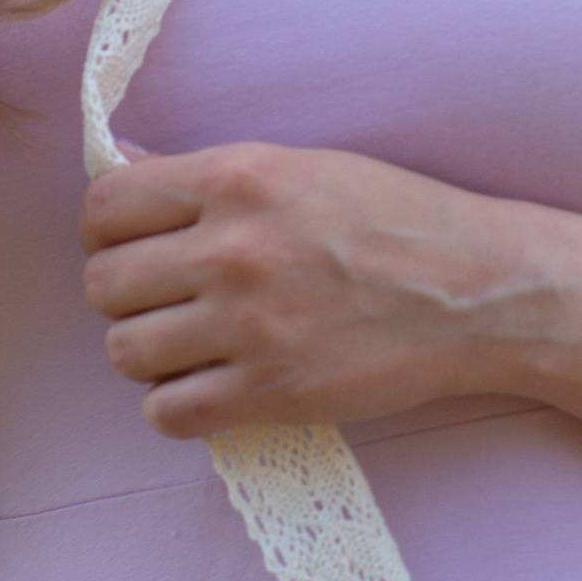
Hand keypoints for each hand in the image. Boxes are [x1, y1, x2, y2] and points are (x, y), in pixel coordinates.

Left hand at [79, 143, 540, 437]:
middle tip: (168, 302)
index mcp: (239, 178)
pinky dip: (178, 406)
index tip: (133, 246)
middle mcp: (233, 248)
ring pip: (123, 352)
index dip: (106, 232)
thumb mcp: (304, 167)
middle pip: (103, 284)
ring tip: (192, 347)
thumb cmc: (397, 221)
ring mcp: (249, 325)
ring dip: (149, 354)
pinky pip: (166, 413)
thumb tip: (123, 177)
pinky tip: (213, 387)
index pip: (104, 207)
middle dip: (125, 296)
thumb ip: (213, 178)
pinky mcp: (269, 392)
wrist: (479, 293)